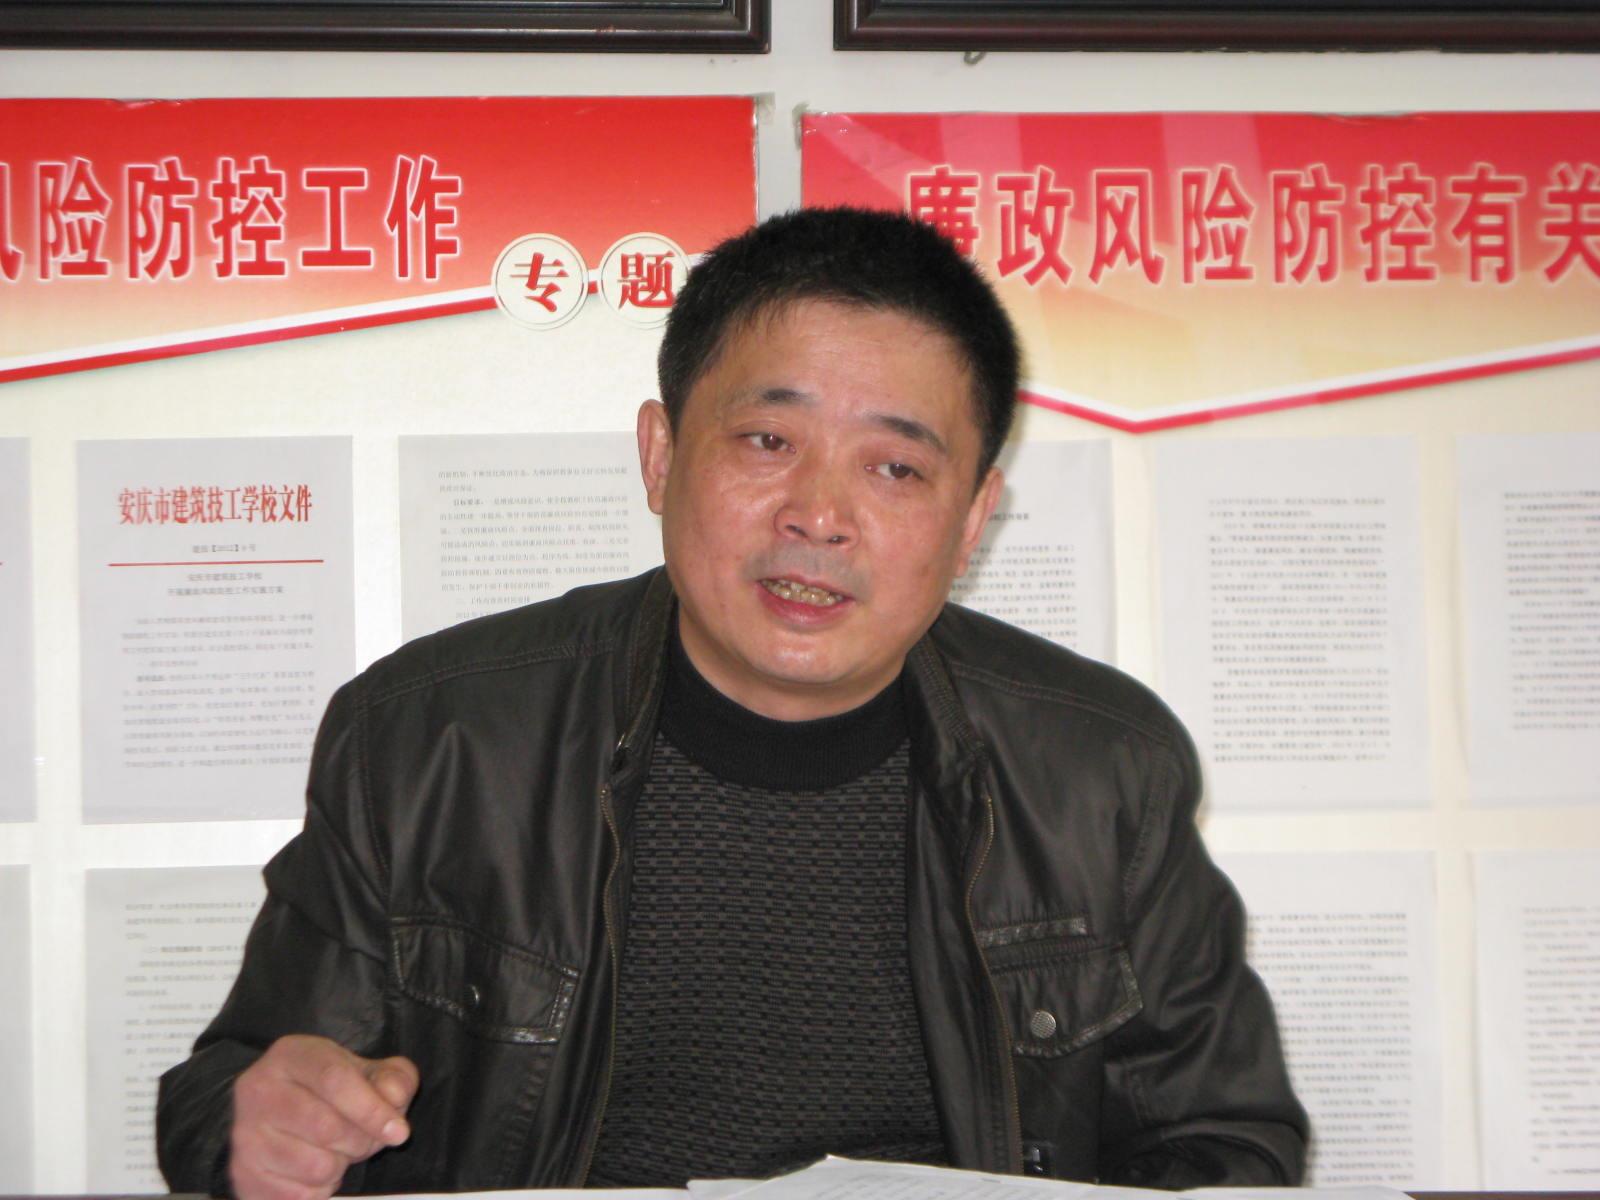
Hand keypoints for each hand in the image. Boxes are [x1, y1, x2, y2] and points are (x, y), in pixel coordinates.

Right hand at [229, 1034, 418, 1199]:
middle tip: (363, 1139)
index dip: (372, 1110)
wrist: (283, 1115)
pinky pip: (299, 1196)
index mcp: (290, 1055)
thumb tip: (393, 1098)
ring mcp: (244, 1135)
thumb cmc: (334, 1091)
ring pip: (314, 1167)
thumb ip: (394, 1079)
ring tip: (336, 1151)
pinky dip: (320, 1190)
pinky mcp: (243, 1175)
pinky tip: (315, 1169)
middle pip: (326, 1127)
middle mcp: (257, 1091)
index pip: (334, 1080)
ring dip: (340, 1166)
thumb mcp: (371, 1072)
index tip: (400, 1132)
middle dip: (360, 1141)